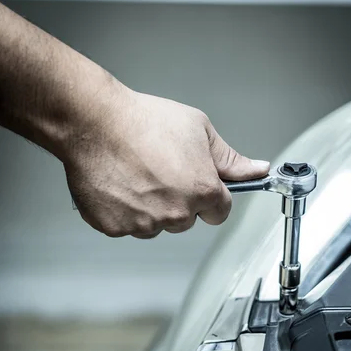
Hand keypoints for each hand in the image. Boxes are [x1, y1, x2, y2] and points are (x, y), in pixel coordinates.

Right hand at [64, 82, 269, 238]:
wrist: (94, 122)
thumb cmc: (144, 121)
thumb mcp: (199, 129)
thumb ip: (230, 158)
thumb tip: (257, 170)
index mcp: (203, 192)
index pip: (220, 212)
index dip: (210, 195)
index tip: (197, 183)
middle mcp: (176, 214)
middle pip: (187, 220)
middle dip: (179, 201)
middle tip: (160, 170)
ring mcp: (144, 225)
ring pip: (156, 225)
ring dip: (150, 208)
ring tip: (136, 175)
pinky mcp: (116, 228)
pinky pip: (127, 226)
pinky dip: (123, 210)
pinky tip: (119, 185)